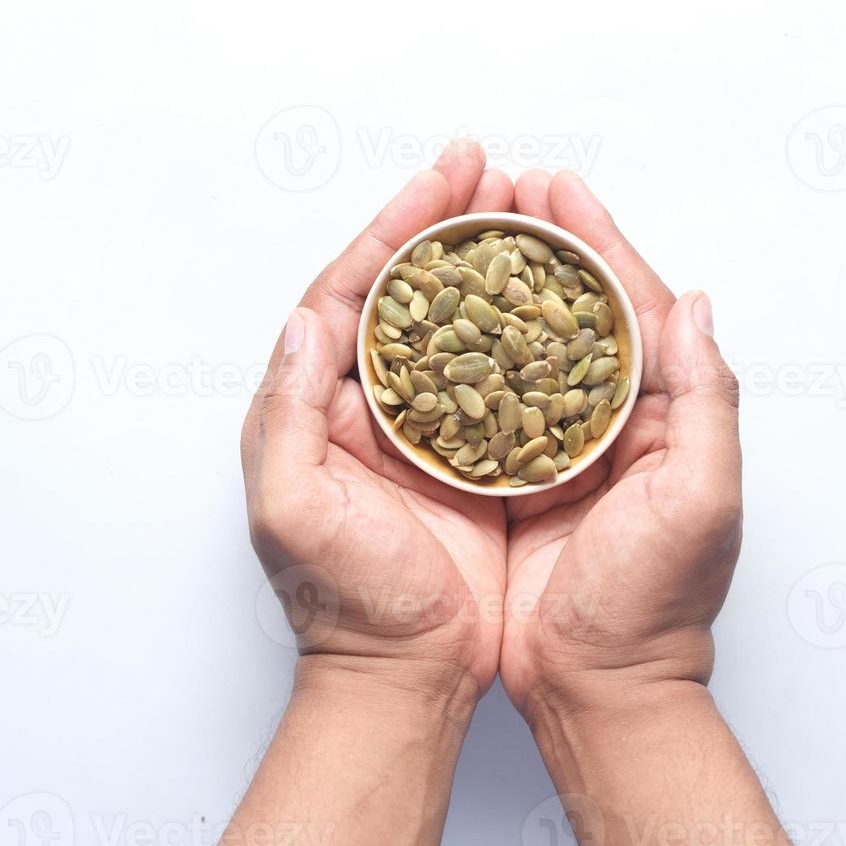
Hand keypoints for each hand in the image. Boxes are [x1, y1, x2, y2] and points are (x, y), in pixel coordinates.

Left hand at [241, 141, 516, 700]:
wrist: (404, 677)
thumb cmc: (342, 605)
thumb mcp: (294, 511)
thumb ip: (288, 414)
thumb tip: (307, 320)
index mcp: (315, 403)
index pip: (352, 290)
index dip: (396, 227)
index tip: (444, 177)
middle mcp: (367, 403)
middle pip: (406, 290)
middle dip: (446, 224)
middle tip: (489, 168)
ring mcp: (423, 426)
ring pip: (456, 323)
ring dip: (488, 264)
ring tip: (527, 209)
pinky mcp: (473, 455)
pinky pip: (500, 376)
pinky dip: (525, 333)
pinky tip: (557, 298)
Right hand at [498, 170, 743, 715]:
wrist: (597, 690)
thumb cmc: (655, 608)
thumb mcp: (701, 503)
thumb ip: (706, 402)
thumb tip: (695, 305)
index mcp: (661, 413)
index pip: (630, 302)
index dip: (593, 239)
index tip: (555, 186)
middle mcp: (607, 419)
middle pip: (568, 308)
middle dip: (535, 243)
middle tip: (496, 185)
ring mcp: (554, 446)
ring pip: (518, 344)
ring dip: (491, 285)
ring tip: (457, 228)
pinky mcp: (507, 478)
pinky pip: (478, 399)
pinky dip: (457, 354)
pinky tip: (427, 320)